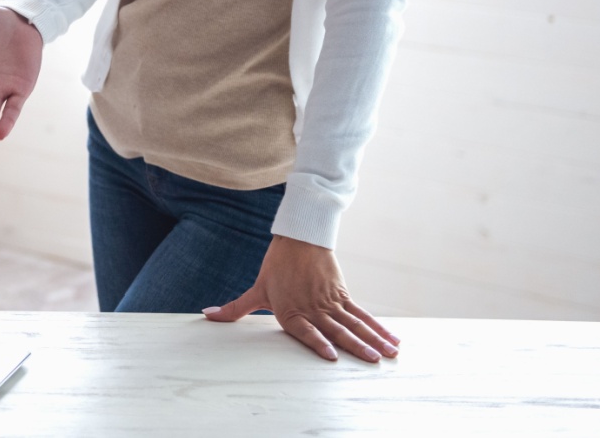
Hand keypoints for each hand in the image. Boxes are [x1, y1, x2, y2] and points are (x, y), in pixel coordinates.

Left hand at [201, 235, 399, 362]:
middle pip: (337, 329)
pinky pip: (362, 314)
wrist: (299, 238)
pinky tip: (392, 339)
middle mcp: (313, 308)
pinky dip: (378, 327)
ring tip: (389, 354)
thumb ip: (235, 308)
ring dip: (373, 339)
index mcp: (291, 311)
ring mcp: (330, 302)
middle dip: (356, 346)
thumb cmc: (276, 267)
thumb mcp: (257, 289)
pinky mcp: (343, 295)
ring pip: (355, 323)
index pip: (306, 330)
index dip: (318, 342)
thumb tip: (207, 316)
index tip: (332, 355)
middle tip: (373, 361)